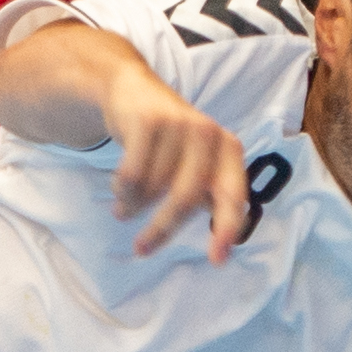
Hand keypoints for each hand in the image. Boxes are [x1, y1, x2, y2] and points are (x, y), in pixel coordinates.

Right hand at [96, 67, 251, 260]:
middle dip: (162, 228)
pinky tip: (118, 191)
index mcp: (229, 150)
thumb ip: (210, 196)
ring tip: (124, 210)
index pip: (233, 194)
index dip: (227, 227)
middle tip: (142, 248)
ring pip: (154, 187)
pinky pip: (131, 173)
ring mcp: (179, 124)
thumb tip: (223, 248)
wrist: (133, 91)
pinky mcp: (148, 121)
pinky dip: (122, 190)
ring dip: (134, 206)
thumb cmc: (170, 140)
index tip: (217, 259)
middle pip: (186, 197)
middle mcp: (209, 134)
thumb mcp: (197, 162)